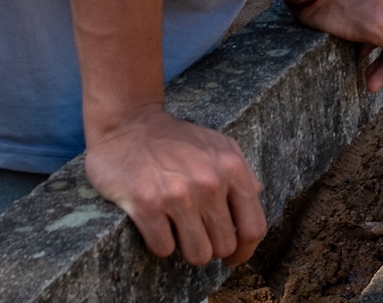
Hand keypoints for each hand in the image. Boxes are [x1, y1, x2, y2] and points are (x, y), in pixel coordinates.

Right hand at [85, 109, 266, 268]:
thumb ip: (241, 172)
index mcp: (232, 168)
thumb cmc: (174, 139)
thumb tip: (255, 197)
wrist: (127, 124)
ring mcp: (178, 194)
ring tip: (178, 230)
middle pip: (224, 246)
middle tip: (196, 234)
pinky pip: (164, 249)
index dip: (245, 251)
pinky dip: (160, 242)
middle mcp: (209, 182)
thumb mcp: (218, 145)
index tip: (233, 258)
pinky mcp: (146, 204)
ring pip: (197, 254)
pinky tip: (156, 223)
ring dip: (187, 249)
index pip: (254, 227)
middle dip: (211, 247)